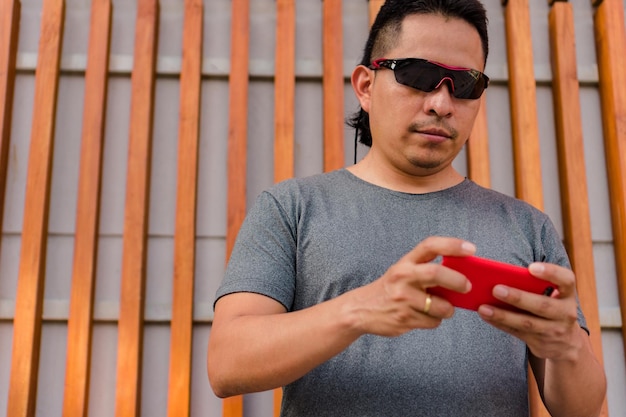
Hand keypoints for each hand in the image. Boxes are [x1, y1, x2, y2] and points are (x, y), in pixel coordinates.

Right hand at [346, 236, 474, 336]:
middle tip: (468, 287)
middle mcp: (402, 277)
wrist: (361, 309)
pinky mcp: (403, 318)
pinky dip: (435, 321)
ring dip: (447, 310)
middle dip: (457, 281)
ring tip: (440, 308)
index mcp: (405, 263)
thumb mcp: (404, 272)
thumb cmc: (391, 289)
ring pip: (440, 306)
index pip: (430, 246)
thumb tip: (462, 276)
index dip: (452, 245)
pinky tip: (423, 317)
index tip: (471, 249)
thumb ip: (427, 270)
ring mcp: (402, 299)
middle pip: (436, 273)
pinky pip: (432, 322)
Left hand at [477, 262, 582, 360]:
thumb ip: (534, 286)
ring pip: (526, 323)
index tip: (531, 268)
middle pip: (542, 305)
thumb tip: (500, 276)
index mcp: (567, 294)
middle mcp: (565, 313)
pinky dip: (500, 323)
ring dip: (503, 315)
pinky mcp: (540, 343)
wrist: (567, 344)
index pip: (567, 280)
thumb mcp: (553, 296)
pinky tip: (486, 316)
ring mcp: (554, 330)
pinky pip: (517, 332)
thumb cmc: (551, 308)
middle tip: (496, 289)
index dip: (551, 272)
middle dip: (518, 297)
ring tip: (483, 307)